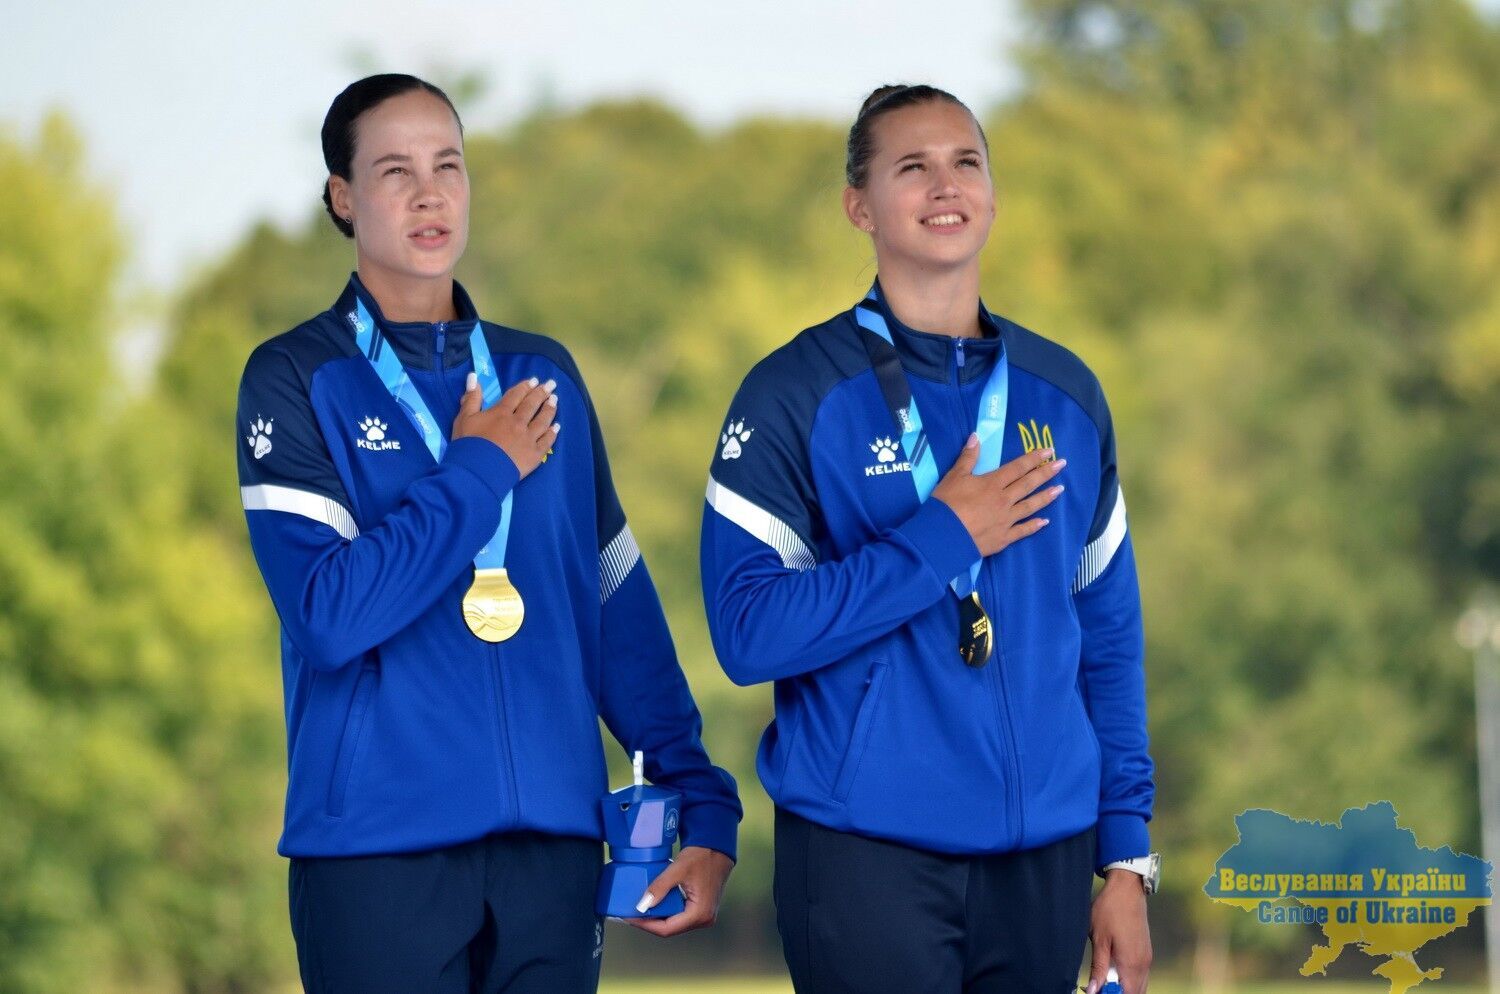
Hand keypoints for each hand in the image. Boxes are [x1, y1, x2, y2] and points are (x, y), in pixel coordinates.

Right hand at [451, 374, 558, 478]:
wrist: (478, 471)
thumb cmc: (468, 444)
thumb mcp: (464, 418)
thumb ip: (471, 398)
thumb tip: (474, 376)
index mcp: (501, 413)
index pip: (516, 395)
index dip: (525, 386)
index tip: (534, 380)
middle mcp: (518, 423)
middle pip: (532, 405)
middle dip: (542, 392)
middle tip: (551, 384)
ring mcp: (528, 439)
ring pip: (542, 420)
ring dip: (549, 409)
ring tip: (555, 400)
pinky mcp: (534, 455)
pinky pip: (546, 441)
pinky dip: (552, 433)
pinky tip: (557, 427)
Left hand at [625, 846, 734, 937]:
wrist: (718, 848)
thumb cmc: (702, 856)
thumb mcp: (677, 870)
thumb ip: (659, 888)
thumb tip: (643, 905)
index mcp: (700, 913)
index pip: (667, 929)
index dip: (646, 925)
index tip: (630, 918)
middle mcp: (704, 919)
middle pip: (670, 928)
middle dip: (650, 922)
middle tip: (632, 914)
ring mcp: (704, 916)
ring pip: (675, 924)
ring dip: (658, 917)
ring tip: (641, 909)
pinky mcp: (701, 909)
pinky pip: (680, 916)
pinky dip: (666, 912)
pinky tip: (655, 904)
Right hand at [930, 434, 1066, 556]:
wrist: (944, 535)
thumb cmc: (946, 504)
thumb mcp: (954, 476)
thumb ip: (967, 457)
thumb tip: (976, 436)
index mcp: (993, 483)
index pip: (1018, 468)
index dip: (1034, 458)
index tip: (1049, 451)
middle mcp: (1004, 500)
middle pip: (1028, 484)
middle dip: (1046, 473)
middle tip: (1063, 464)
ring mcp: (1006, 520)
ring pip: (1030, 506)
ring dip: (1046, 497)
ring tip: (1060, 490)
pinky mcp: (1004, 537)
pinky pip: (1023, 530)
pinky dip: (1035, 526)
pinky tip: (1045, 522)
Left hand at [1087, 870, 1151, 993]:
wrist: (1127, 889)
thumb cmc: (1109, 910)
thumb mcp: (1099, 938)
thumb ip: (1098, 967)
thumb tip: (1094, 990)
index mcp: (1132, 963)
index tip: (1096, 990)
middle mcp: (1144, 964)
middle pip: (1135, 993)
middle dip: (1118, 993)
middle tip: (1099, 986)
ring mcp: (1147, 959)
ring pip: (1139, 986)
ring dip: (1123, 987)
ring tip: (1104, 978)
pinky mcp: (1146, 952)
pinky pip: (1140, 976)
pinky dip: (1128, 979)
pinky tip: (1113, 970)